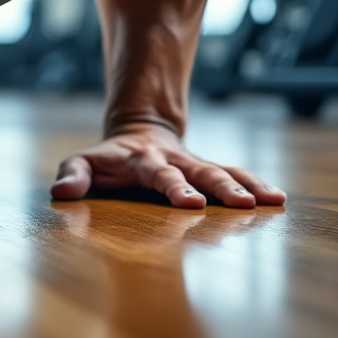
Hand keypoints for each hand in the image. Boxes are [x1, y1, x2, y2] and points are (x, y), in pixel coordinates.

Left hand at [50, 123, 286, 208]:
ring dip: (247, 185)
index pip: (160, 175)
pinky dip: (255, 184)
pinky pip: (236, 174)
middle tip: (243, 204)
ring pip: (224, 171)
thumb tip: (60, 191)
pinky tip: (277, 198)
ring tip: (272, 200)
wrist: (138, 133)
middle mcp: (175, 161)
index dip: (175, 188)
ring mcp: (195, 164)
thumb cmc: (107, 160)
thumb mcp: (83, 162)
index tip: (192, 203)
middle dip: (221, 187)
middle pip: (201, 172)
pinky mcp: (209, 170)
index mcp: (143, 160)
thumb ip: (72, 174)